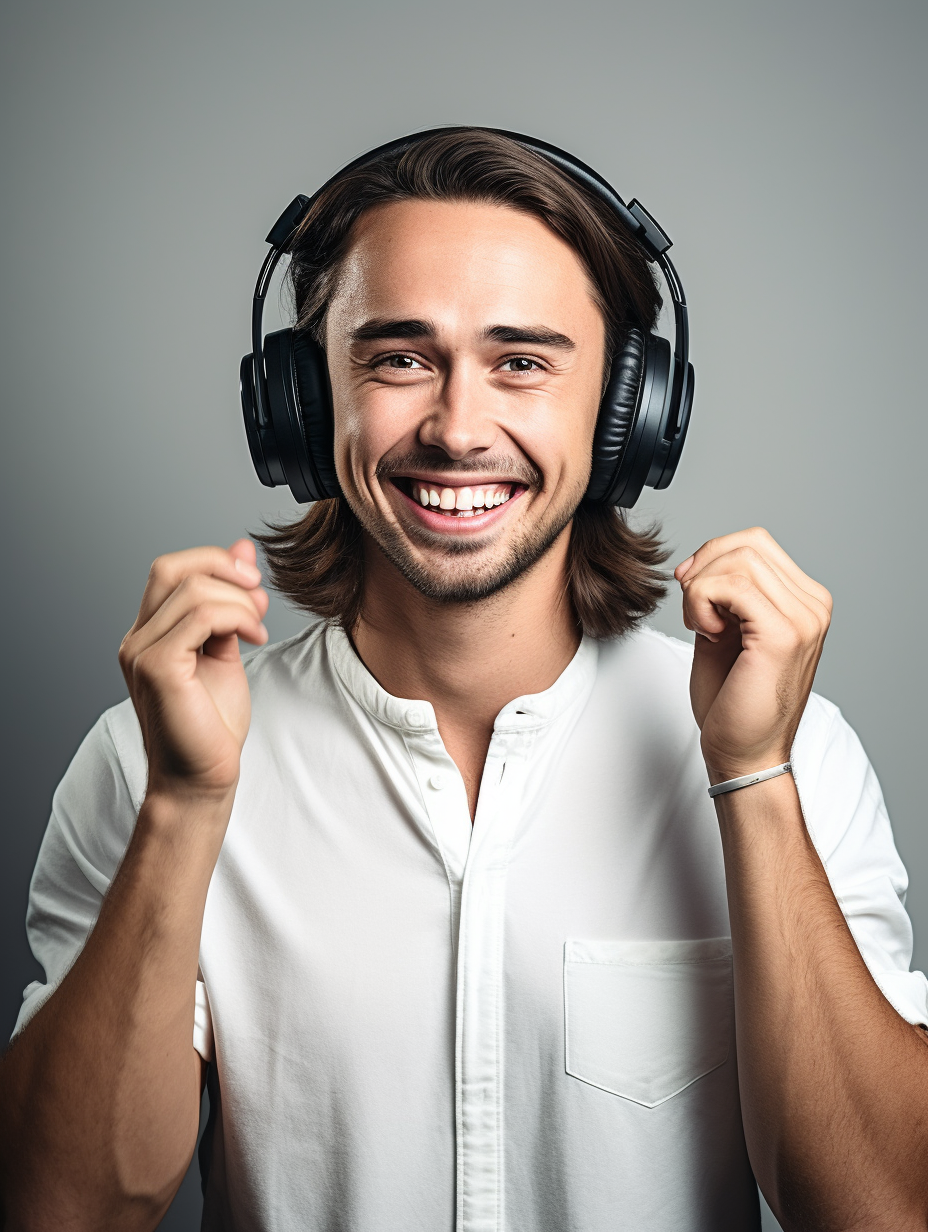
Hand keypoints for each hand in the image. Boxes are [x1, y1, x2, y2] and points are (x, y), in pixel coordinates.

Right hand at [118, 538, 268, 806]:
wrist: (202, 778)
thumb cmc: (211, 726)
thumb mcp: (226, 650)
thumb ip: (230, 603)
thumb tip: (242, 551)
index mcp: (149, 633)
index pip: (171, 570)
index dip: (214, 563)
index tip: (254, 584)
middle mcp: (137, 639)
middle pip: (174, 569)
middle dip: (224, 570)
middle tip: (259, 596)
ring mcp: (141, 653)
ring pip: (193, 591)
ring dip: (240, 602)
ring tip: (259, 629)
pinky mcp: (157, 668)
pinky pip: (200, 617)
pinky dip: (236, 617)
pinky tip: (255, 638)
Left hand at [674, 528, 831, 781]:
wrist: (744, 753)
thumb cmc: (732, 700)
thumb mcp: (724, 631)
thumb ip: (721, 593)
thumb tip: (697, 562)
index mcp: (804, 601)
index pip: (756, 542)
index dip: (712, 555)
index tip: (688, 588)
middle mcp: (813, 606)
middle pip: (748, 544)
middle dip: (703, 568)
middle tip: (691, 609)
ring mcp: (804, 619)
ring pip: (739, 560)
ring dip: (701, 588)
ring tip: (701, 626)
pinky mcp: (784, 635)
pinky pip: (732, 585)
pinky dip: (703, 601)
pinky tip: (706, 632)